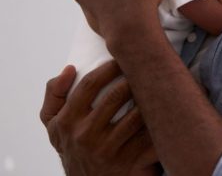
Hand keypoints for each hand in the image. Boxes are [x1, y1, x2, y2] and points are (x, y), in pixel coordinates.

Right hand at [40, 62, 156, 174]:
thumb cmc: (74, 148)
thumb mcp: (54, 127)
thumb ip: (54, 96)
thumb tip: (70, 68)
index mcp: (66, 122)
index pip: (90, 84)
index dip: (109, 67)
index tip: (122, 59)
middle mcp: (85, 136)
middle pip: (117, 95)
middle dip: (134, 78)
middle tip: (145, 68)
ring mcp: (108, 151)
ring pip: (138, 115)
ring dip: (150, 98)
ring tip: (158, 85)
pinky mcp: (129, 163)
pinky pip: (151, 136)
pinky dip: (161, 122)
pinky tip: (167, 111)